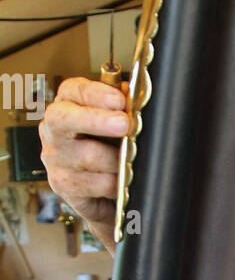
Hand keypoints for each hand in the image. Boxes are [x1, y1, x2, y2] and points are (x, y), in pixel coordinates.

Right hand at [38, 78, 129, 252]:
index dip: (97, 94)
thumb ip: (123, 107)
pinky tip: (122, 180)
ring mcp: (55, 158)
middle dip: (97, 120)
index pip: (74, 90)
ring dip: (116, 158)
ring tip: (131, 159)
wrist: (102, 189)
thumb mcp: (115, 122)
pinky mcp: (63, 185)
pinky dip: (115, 182)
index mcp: (67, 105)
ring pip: (87, 156)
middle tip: (124, 124)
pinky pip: (96, 183)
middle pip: (65, 119)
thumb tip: (135, 98)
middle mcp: (55, 129)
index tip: (120, 100)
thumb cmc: (108, 146)